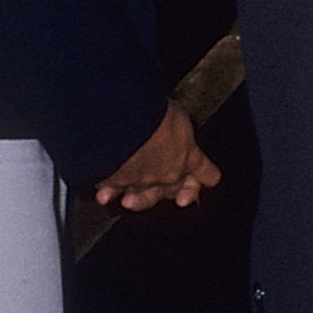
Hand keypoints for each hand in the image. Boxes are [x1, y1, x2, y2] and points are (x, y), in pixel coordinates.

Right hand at [93, 104, 221, 209]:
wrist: (125, 121)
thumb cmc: (154, 112)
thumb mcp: (176, 115)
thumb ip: (175, 128)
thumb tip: (169, 122)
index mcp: (188, 157)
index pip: (205, 173)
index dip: (206, 176)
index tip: (207, 178)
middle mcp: (167, 175)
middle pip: (174, 190)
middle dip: (173, 191)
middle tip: (178, 198)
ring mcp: (141, 182)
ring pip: (143, 198)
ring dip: (138, 200)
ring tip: (131, 200)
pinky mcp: (115, 183)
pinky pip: (113, 191)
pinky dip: (108, 192)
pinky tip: (104, 194)